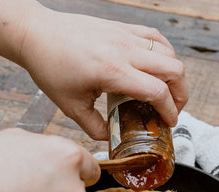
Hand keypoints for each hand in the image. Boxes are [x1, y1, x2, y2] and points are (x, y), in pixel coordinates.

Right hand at [0, 128, 98, 191]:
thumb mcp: (9, 138)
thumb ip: (42, 146)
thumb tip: (50, 153)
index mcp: (67, 158)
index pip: (89, 166)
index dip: (74, 170)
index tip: (62, 175)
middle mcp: (72, 191)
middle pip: (74, 191)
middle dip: (55, 191)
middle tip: (22, 191)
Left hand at [18, 8, 188, 138]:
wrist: (37, 34)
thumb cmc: (50, 68)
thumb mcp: (70, 106)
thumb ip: (94, 126)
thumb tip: (112, 137)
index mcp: (112, 72)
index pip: (157, 91)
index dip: (170, 111)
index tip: (169, 122)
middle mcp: (124, 50)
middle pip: (174, 70)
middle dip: (181, 94)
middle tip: (173, 109)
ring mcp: (125, 35)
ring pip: (169, 52)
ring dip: (174, 74)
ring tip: (167, 90)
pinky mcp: (122, 27)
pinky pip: (156, 37)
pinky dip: (165, 53)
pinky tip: (159, 66)